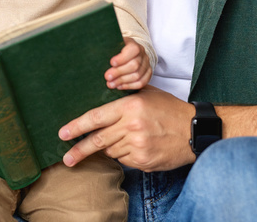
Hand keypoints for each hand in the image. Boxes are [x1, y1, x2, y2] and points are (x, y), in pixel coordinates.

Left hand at [58, 86, 194, 171]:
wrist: (194, 130)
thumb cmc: (169, 109)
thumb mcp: (146, 95)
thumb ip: (122, 98)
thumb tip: (99, 99)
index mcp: (130, 107)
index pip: (96, 118)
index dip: (77, 126)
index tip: (62, 133)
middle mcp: (132, 127)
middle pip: (98, 140)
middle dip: (79, 150)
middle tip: (66, 158)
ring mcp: (138, 146)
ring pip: (111, 151)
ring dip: (109, 148)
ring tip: (121, 139)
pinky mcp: (144, 161)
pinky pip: (124, 160)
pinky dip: (123, 155)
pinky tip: (134, 147)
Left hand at [105, 38, 151, 89]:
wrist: (127, 53)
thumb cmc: (116, 49)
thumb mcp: (112, 45)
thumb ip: (107, 47)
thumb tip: (94, 52)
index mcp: (134, 44)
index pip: (133, 49)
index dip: (122, 58)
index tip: (111, 62)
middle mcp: (142, 53)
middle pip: (134, 65)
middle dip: (119, 72)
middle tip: (107, 77)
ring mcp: (146, 64)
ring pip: (137, 75)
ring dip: (122, 81)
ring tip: (111, 84)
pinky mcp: (147, 73)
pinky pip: (141, 82)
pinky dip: (130, 86)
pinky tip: (119, 86)